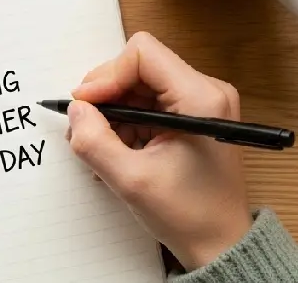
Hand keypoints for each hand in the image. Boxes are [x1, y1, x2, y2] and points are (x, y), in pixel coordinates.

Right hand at [67, 32, 252, 269]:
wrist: (221, 245)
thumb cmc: (190, 216)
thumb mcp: (131, 181)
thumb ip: (95, 141)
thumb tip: (76, 110)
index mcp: (201, 98)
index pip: (142, 54)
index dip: (107, 75)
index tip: (85, 104)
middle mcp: (206, 91)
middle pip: (140, 67)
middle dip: (107, 94)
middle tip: (85, 127)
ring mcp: (202, 103)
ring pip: (141, 84)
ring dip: (114, 110)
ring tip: (102, 145)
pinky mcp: (194, 115)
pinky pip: (150, 102)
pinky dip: (127, 121)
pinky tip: (118, 149)